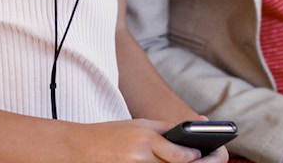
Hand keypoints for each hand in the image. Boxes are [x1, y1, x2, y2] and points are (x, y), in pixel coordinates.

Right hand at [69, 119, 229, 162]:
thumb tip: (200, 124)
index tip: (202, 153)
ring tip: (191, 161)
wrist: (80, 148)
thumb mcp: (141, 124)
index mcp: (146, 140)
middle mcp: (141, 158)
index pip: (180, 155)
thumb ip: (170, 127)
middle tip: (202, 159)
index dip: (195, 157)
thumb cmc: (113, 134)